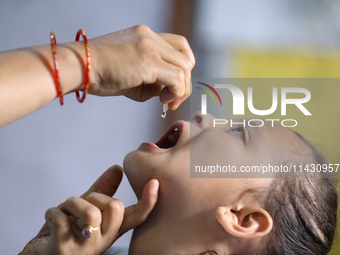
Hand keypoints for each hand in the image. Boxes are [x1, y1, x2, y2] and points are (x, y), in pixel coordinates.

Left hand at [20, 165, 158, 254]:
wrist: (43, 253)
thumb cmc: (68, 230)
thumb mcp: (88, 207)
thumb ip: (103, 189)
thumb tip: (118, 168)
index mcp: (112, 228)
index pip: (137, 216)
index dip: (148, 200)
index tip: (154, 182)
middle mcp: (105, 239)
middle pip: (115, 207)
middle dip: (93, 196)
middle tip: (80, 204)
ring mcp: (87, 247)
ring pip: (90, 213)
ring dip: (71, 203)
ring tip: (64, 211)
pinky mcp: (65, 251)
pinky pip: (62, 219)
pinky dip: (52, 212)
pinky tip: (52, 219)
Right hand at [89, 24, 194, 109]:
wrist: (80, 67)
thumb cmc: (99, 72)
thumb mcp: (130, 73)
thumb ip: (150, 80)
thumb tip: (164, 92)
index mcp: (145, 36)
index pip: (178, 47)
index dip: (183, 68)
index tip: (174, 86)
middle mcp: (150, 37)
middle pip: (186, 57)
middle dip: (185, 82)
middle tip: (173, 100)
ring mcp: (150, 46)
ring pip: (185, 67)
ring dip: (180, 89)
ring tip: (165, 101)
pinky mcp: (148, 61)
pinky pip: (176, 77)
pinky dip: (175, 92)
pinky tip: (162, 100)